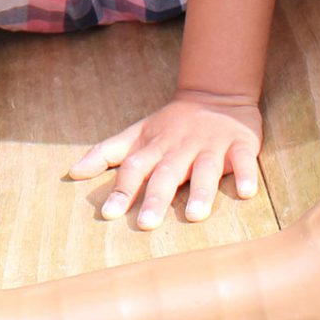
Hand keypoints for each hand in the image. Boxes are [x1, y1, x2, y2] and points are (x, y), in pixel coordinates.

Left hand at [65, 94, 262, 229]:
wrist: (216, 95)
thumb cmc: (171, 125)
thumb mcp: (137, 133)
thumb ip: (106, 153)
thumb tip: (72, 172)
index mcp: (155, 147)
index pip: (134, 168)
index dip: (121, 189)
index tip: (109, 214)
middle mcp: (180, 148)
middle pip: (166, 174)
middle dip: (155, 198)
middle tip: (146, 224)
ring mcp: (211, 146)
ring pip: (205, 169)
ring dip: (201, 192)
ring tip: (194, 216)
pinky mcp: (240, 145)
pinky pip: (245, 160)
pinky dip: (246, 174)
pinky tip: (247, 192)